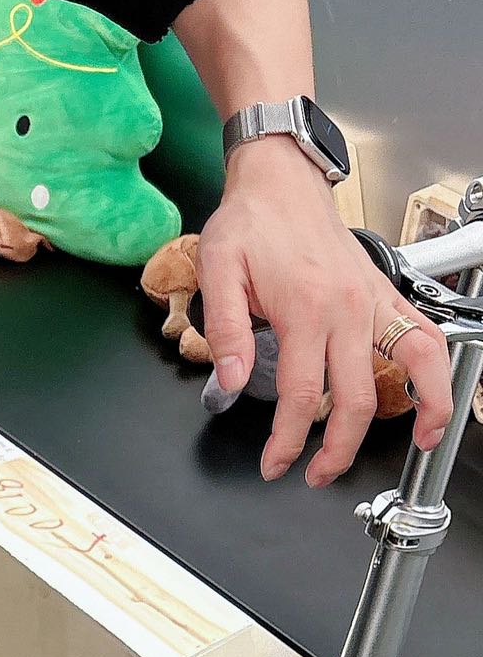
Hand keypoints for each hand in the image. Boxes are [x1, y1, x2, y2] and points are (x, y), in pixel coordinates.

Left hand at [195, 140, 452, 487]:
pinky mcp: (386, 295)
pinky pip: (427, 337)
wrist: (281, 182)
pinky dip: (438, 371)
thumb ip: (225, 330)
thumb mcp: (218, 270)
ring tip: (415, 447)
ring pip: (412, 368)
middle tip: (316, 475)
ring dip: (418, 413)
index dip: (287, 441)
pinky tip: (434, 397)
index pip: (299, 396)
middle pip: (356, 399)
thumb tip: (228, 383)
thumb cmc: (251, 222)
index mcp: (304, 309)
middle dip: (338, 450)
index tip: (275, 464)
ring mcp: (374, 301)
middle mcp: (347, 309)